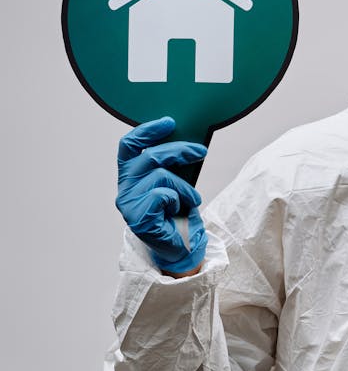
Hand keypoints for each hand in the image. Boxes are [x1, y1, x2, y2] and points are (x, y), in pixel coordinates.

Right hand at [116, 117, 207, 274]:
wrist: (181, 247)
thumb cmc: (177, 215)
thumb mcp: (174, 182)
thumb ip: (170, 165)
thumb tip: (185, 141)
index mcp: (129, 177)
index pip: (128, 146)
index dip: (147, 131)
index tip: (169, 122)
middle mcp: (124, 189)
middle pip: (149, 157)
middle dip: (179, 151)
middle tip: (200, 151)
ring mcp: (128, 204)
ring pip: (160, 175)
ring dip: (184, 186)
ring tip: (191, 199)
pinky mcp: (137, 218)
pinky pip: (162, 194)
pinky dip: (178, 199)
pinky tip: (179, 210)